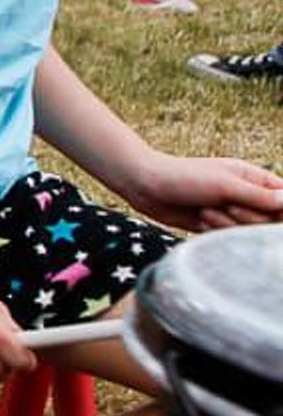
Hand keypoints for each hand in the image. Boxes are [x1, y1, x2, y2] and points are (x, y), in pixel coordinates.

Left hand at [121, 150, 282, 231]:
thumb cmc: (185, 178)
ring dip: (228, 224)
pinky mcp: (217, 226)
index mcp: (252, 177)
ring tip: (206, 209)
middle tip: (225, 204)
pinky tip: (199, 218)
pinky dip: (216, 230)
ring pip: (250, 231)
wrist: (146, 187)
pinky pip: (230, 237)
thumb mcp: (225, 185)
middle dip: (248, 217)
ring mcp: (231, 211)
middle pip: (269, 220)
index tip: (272, 215)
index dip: (281, 209)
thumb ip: (260, 196)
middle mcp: (245, 195)